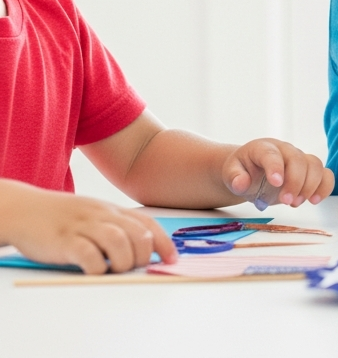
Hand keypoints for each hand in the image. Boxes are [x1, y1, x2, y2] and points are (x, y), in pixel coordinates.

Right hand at [0, 184, 175, 273]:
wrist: (23, 209)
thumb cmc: (61, 217)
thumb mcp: (93, 215)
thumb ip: (116, 227)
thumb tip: (144, 249)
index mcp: (111, 210)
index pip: (147, 223)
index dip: (164, 242)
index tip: (171, 259)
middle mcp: (101, 215)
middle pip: (139, 233)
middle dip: (144, 255)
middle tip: (134, 267)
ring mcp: (83, 226)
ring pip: (119, 241)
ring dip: (124, 262)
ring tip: (115, 269)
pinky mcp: (64, 241)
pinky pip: (89, 255)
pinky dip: (98, 267)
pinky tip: (95, 270)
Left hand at [224, 138, 334, 207]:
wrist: (251, 172)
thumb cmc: (242, 171)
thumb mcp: (231, 173)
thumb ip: (234, 177)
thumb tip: (241, 183)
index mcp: (263, 148)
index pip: (272, 154)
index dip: (275, 167)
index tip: (276, 183)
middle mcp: (286, 150)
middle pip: (298, 159)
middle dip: (295, 182)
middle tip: (286, 201)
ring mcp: (300, 159)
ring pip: (316, 165)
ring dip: (310, 186)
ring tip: (296, 203)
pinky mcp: (310, 171)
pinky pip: (326, 175)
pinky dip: (324, 187)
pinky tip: (314, 200)